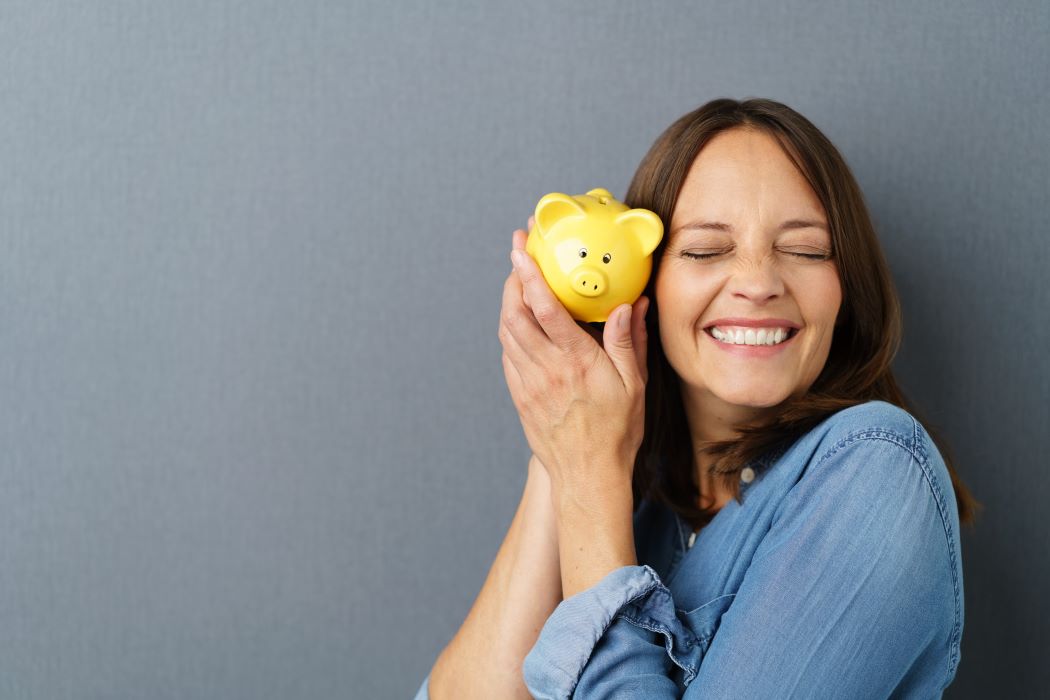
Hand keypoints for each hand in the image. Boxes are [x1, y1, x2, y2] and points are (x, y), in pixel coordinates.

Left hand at [498, 217, 649, 499]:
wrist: (588, 476)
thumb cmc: (617, 432)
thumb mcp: (635, 385)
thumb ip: (629, 342)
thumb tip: (630, 305)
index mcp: (575, 361)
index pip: (544, 307)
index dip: (530, 273)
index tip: (522, 248)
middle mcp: (546, 369)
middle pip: (514, 314)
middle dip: (512, 279)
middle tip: (518, 257)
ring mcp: (529, 384)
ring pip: (506, 333)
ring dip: (508, 303)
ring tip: (517, 283)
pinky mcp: (520, 396)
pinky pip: (508, 355)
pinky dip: (509, 331)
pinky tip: (519, 323)